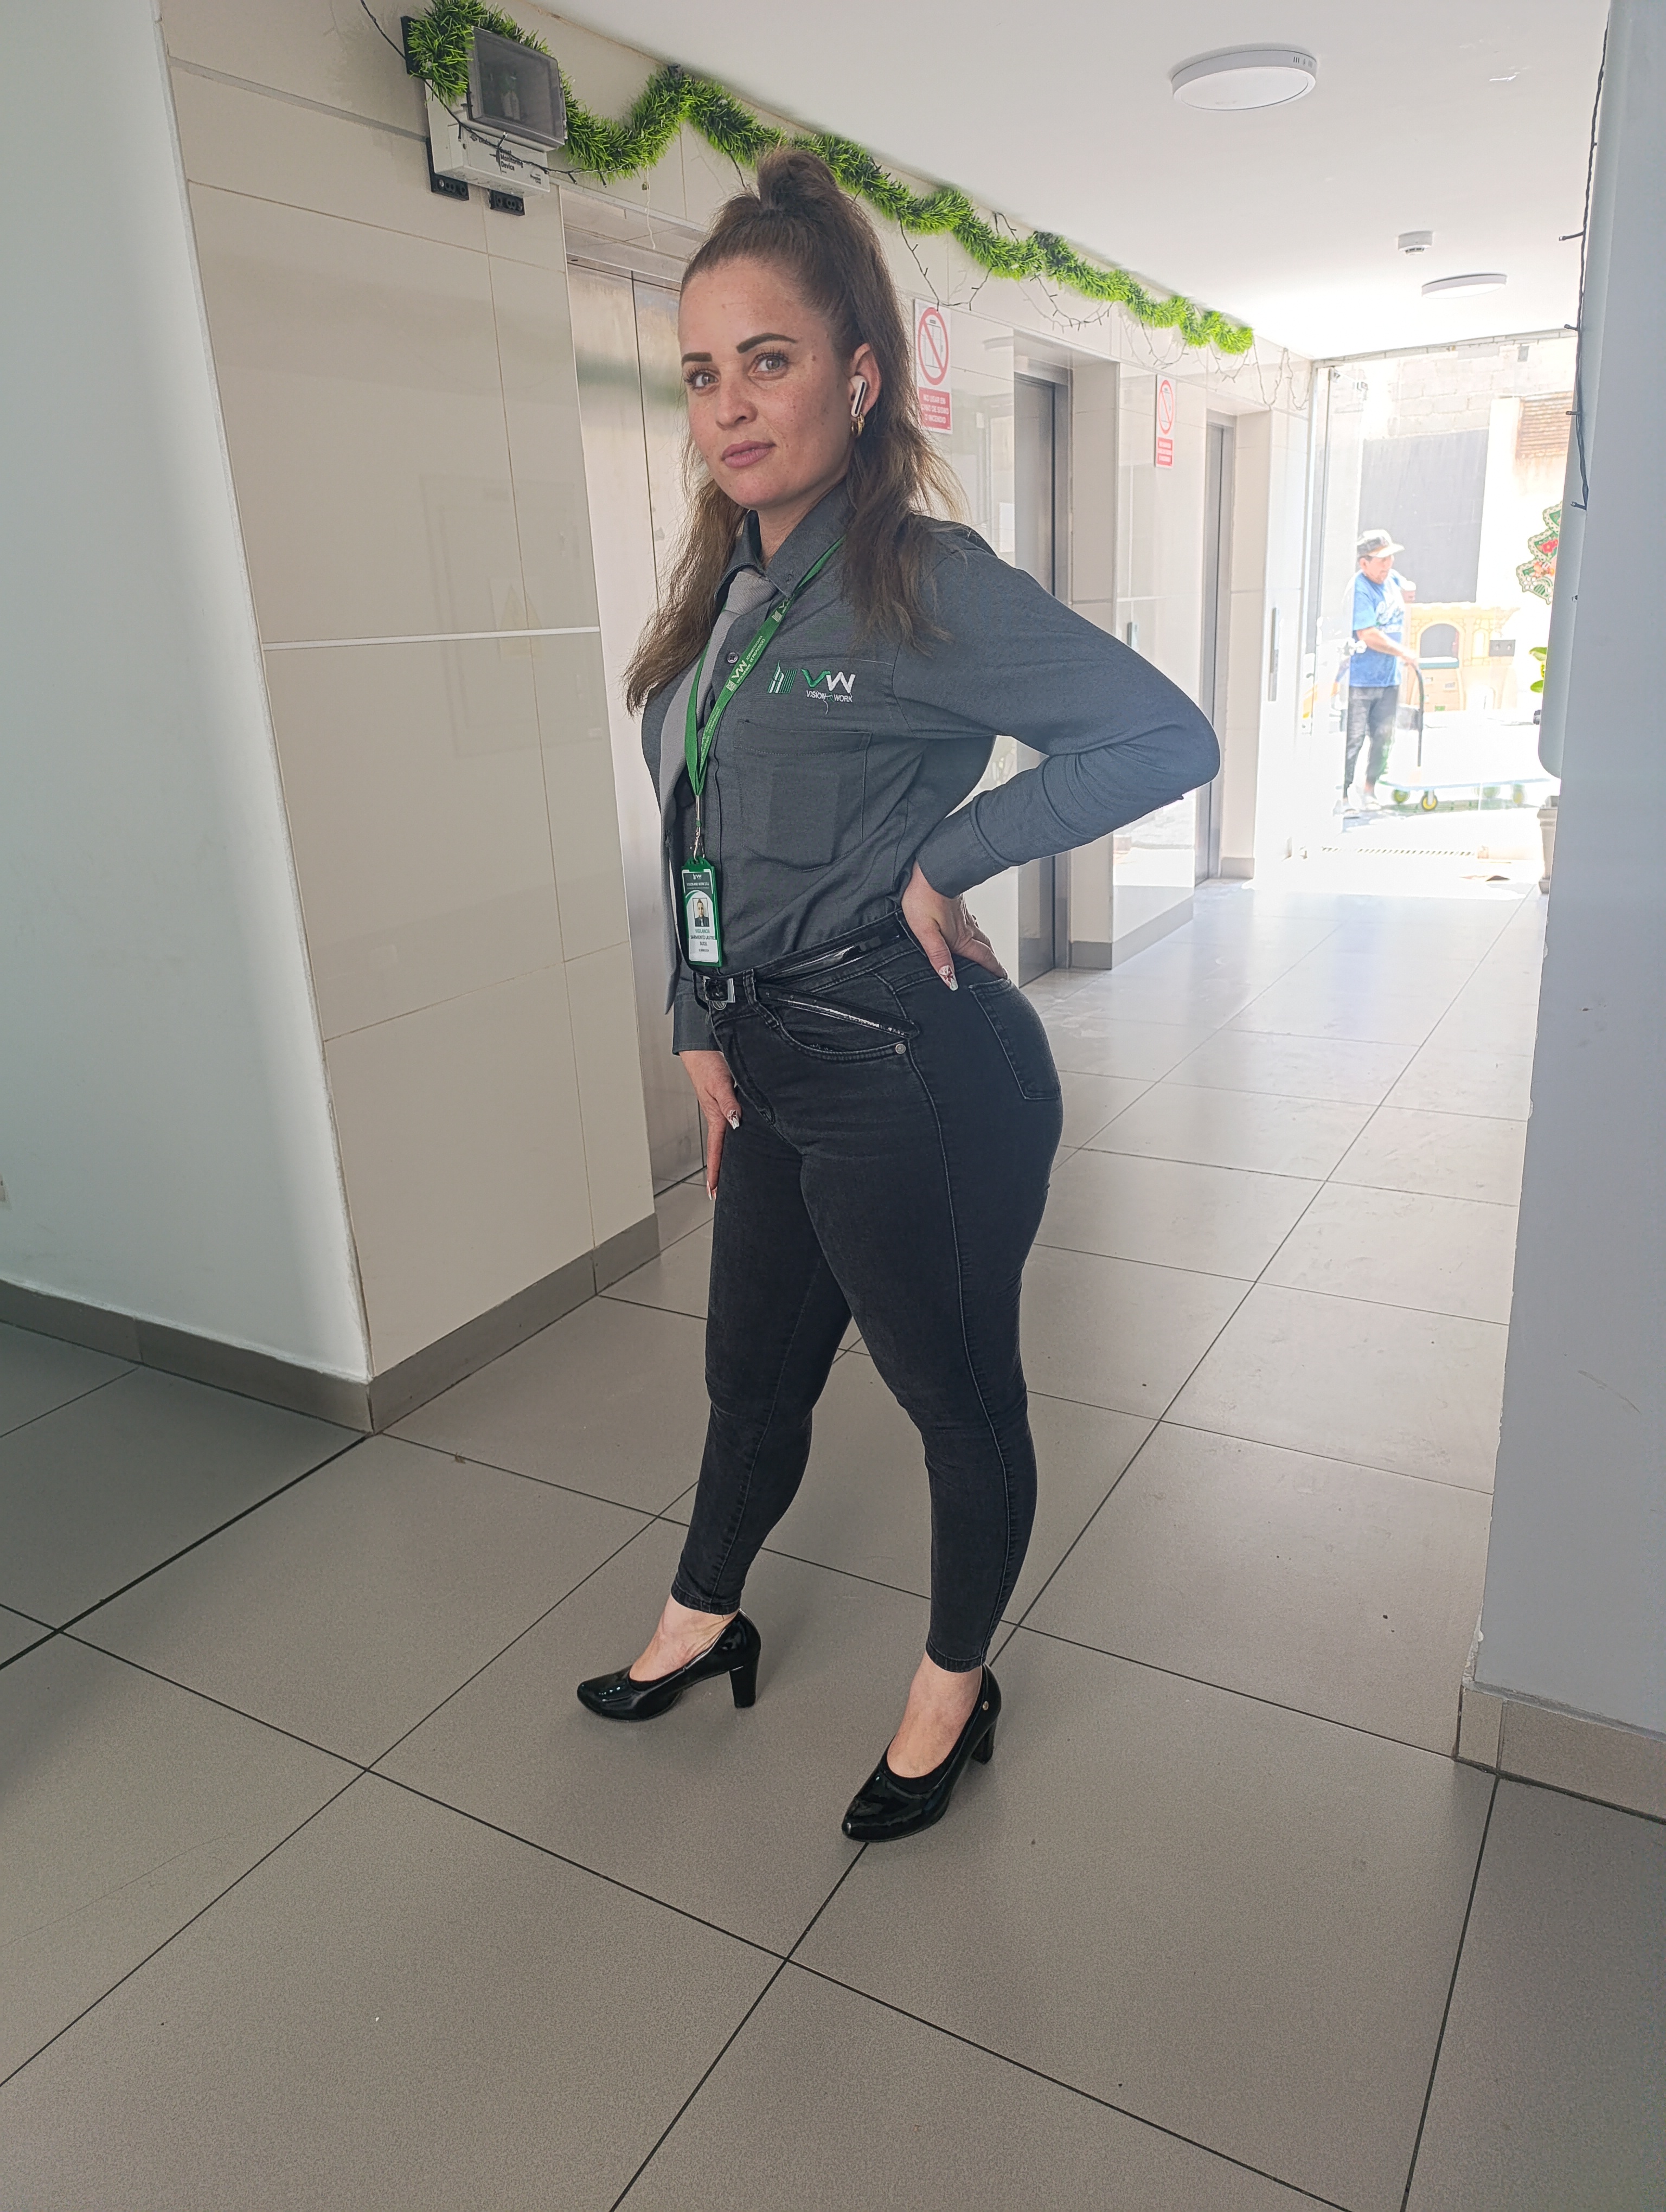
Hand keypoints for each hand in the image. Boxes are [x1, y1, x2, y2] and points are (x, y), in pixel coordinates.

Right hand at [680, 1048, 740, 1197]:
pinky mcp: (725, 1104)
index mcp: (716, 1117)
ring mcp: (721, 1112)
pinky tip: (740, 1142)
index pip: (716, 1151)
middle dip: (721, 1173)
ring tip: (731, 1176)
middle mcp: (718, 1118)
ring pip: (725, 1141)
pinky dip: (732, 1140)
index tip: (714, 1192)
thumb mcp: (721, 1083)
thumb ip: (729, 1103)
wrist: (702, 1049)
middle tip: (722, 1194)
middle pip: (720, 1151)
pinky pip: (730, 1126)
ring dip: (726, 1158)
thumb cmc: (710, 1064)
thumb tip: (735, 1123)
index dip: (716, 1172)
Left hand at [900, 861, 1005, 988]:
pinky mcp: (959, 905)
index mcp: (960, 938)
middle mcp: (966, 928)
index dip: (993, 970)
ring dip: (987, 947)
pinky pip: (973, 922)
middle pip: (986, 948)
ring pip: (981, 934)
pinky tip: (972, 929)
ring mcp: (964, 916)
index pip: (982, 958)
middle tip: (1000, 972)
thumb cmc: (923, 898)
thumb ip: (938, 955)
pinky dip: (977, 931)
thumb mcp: (926, 932)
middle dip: (994, 962)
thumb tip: (950, 979)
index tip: (1003, 979)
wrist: (930, 869)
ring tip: (989, 955)